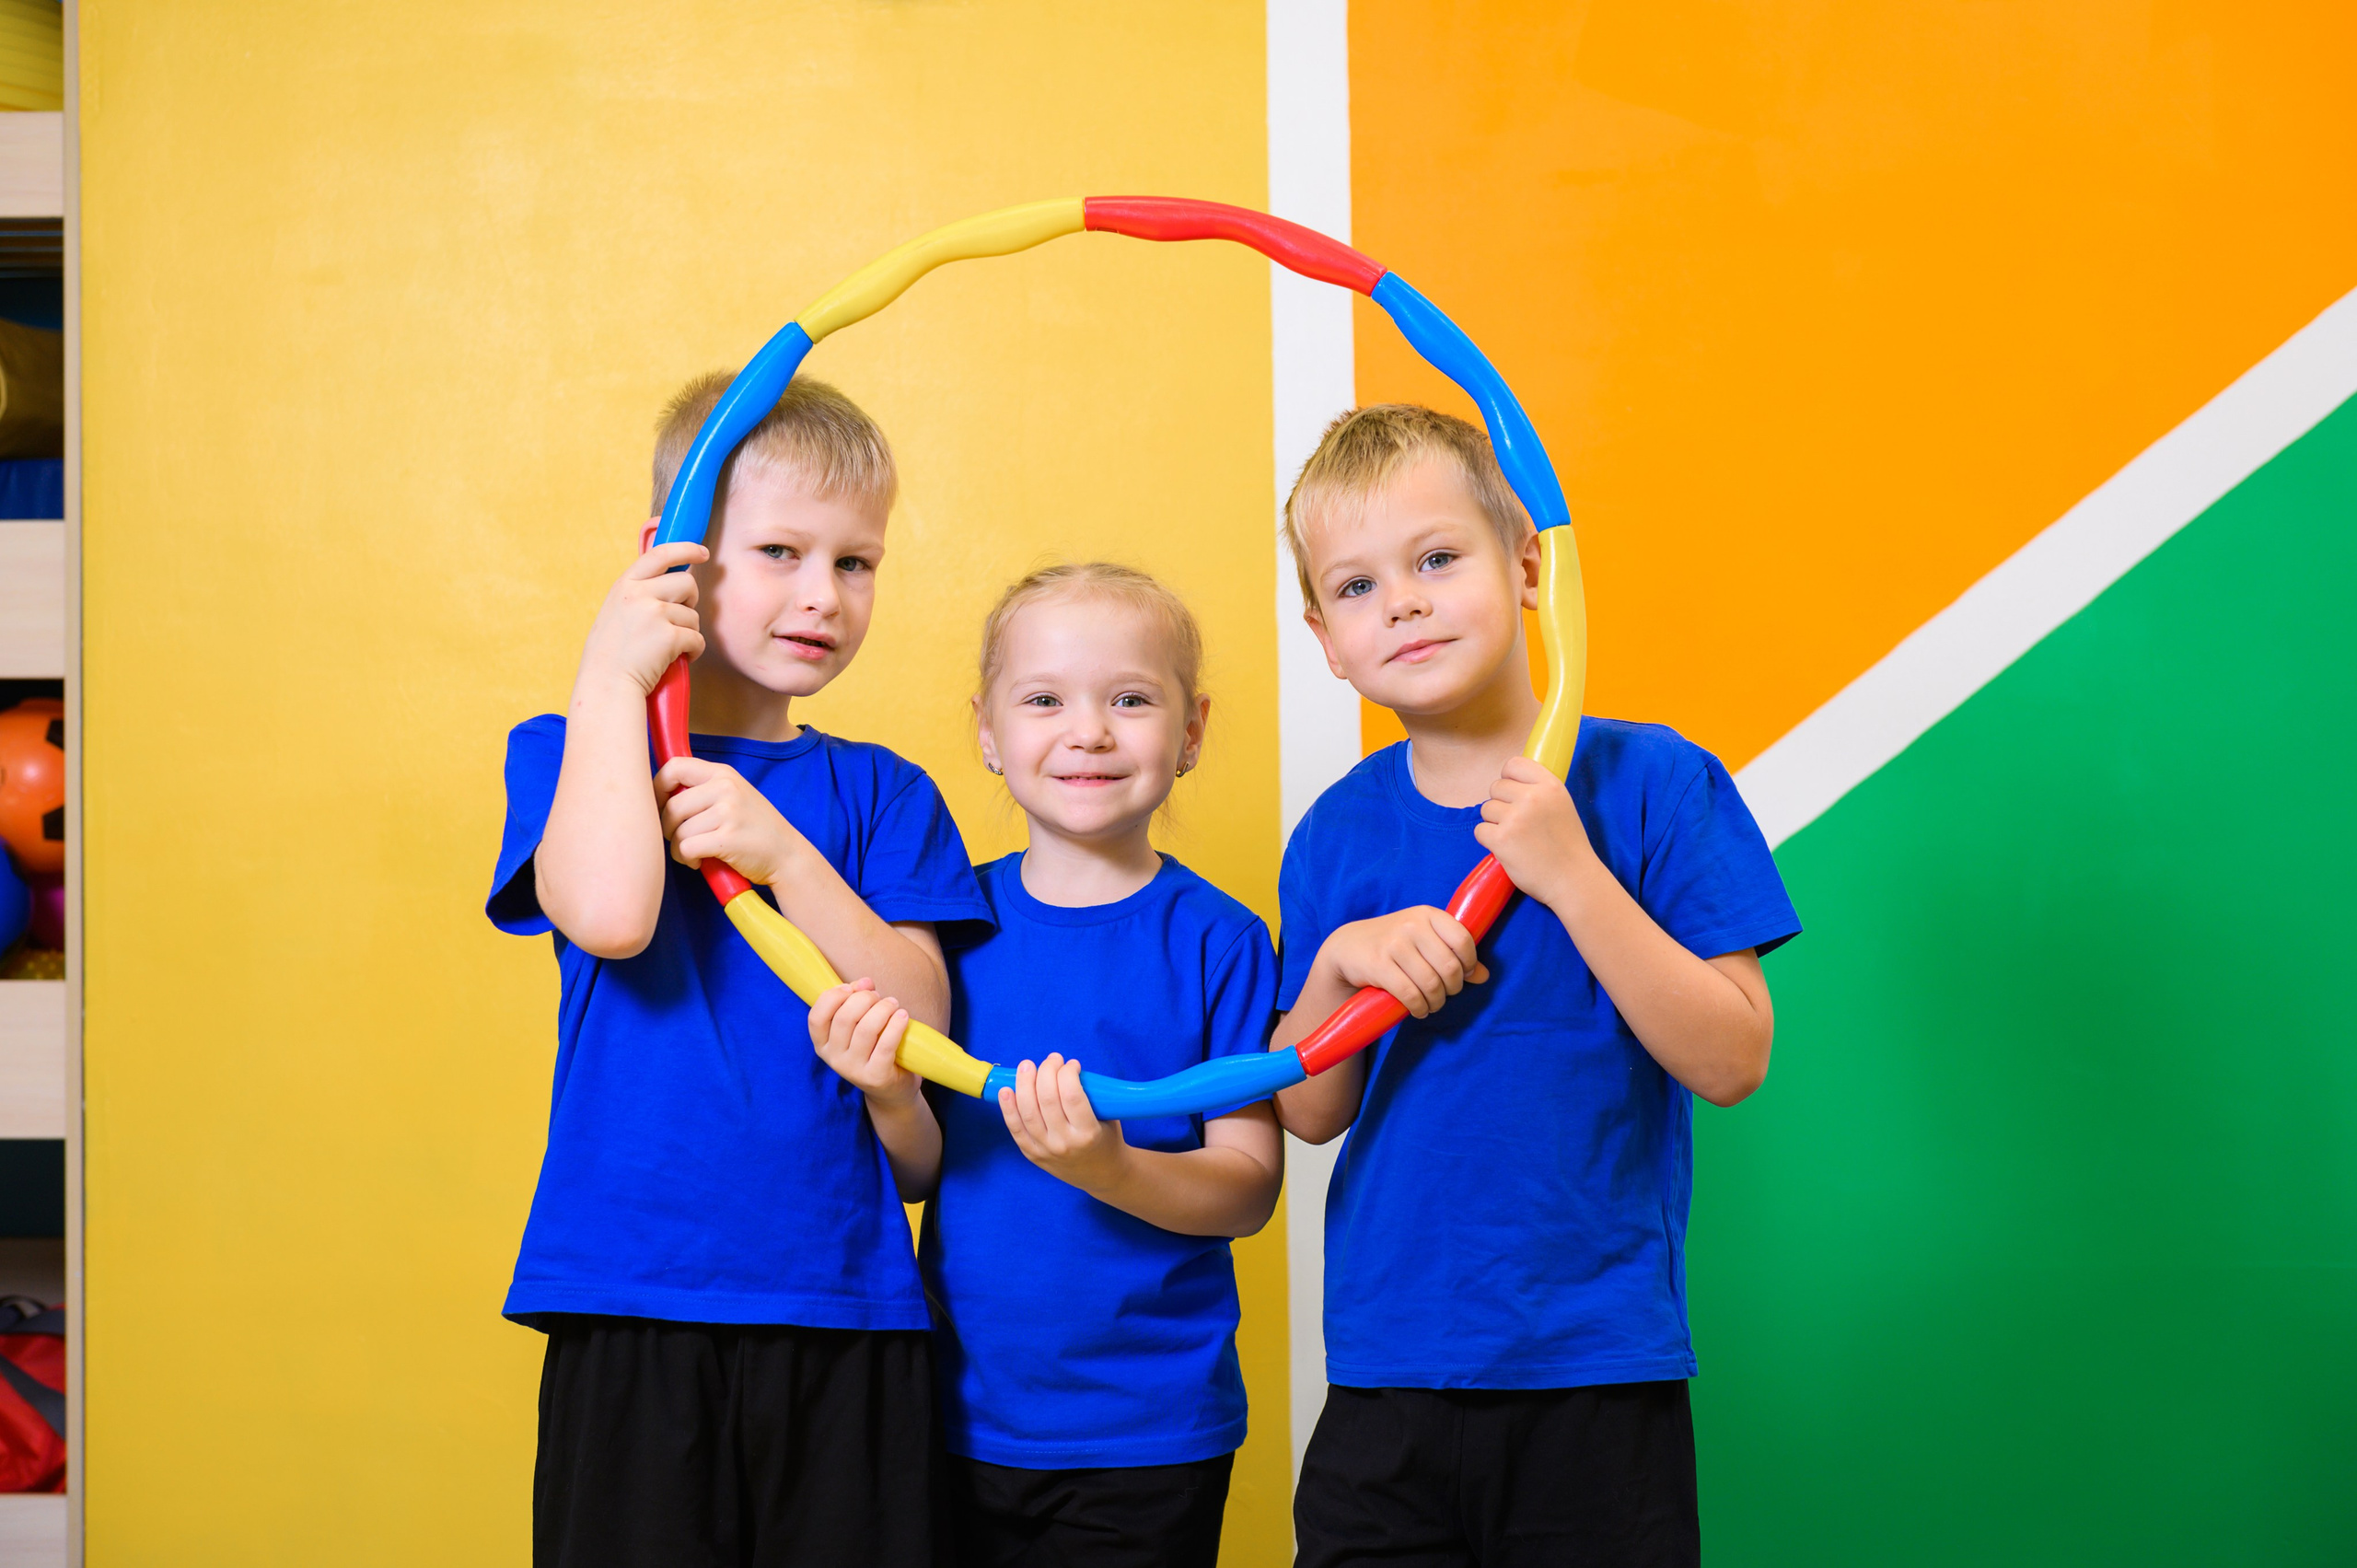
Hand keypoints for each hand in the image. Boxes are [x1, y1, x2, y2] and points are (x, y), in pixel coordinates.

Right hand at [577, 539, 707, 698]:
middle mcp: (638, 594)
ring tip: (669, 647)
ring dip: (689, 632)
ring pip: (693, 614)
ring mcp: (654, 614)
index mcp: (625, 585)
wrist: (606, 685)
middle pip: (687, 582)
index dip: (685, 549)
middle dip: (691, 601)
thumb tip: (673, 580)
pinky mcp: (669, 637)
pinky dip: (693, 651)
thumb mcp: (617, 611)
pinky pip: (697, 638)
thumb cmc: (612, 654)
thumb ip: (639, 593)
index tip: (701, 551)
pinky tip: (678, 659)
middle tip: (679, 619)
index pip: (660, 554)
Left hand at [656, 756, 807, 884]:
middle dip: (667, 828)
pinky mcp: (727, 838)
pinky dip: (687, 859)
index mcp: (723, 774)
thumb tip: (657, 794)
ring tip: (693, 853)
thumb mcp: (734, 795)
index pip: (674, 767)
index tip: (659, 806)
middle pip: (672, 806)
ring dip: (678, 848)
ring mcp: (728, 813)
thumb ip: (703, 789)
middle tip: (679, 839)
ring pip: (678, 831)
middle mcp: (725, 788)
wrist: (787, 854)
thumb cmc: (754, 828)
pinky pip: (686, 848)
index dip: (657, 787)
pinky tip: (699, 861)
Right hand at [809, 980, 921, 1107]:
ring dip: (883, 1009)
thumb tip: (865, 982)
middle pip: (845, 1018)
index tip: (853, 987)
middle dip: (865, 999)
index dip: (834, 996)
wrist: (891, 1090)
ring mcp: (853, 1070)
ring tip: (894, 1004)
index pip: (816, 1016)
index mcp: (823, 1044)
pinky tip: (903, 1016)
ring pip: (866, 1029)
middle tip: (880, 997)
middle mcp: (834, 1058)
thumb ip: (855, 1003)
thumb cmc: (873, 1049)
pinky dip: (896, 1025)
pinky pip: (886, 1044)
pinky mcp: (875, 1076)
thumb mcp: (857, 1028)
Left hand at [999, 1054, 1128, 1192]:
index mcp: (1088, 1134)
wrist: (1102, 1175)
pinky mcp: (1032, 1155)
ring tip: (1027, 1066)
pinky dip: (1007, 1109)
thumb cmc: (1107, 1140)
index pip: (1072, 1096)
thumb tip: (1065, 1068)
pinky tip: (1005, 1090)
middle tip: (1052, 1059)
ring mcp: (1045, 1150)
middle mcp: (1064, 1143)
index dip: (1068, 1073)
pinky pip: (1016, 1129)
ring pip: (1028, 1112)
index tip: (1071, 1064)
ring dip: (1024, 1084)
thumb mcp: (1108, 1118)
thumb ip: (1090, 1095)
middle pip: (1047, 1100)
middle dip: (1046, 1072)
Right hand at [1320, 906, 1487, 1018]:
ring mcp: (1394, 944)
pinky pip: (1410, 994)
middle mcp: (1412, 925)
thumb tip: (1484, 976)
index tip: (1462, 975)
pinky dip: (1419, 1008)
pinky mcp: (1379, 965)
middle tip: (1445, 994)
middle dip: (1452, 989)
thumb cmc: (1395, 944)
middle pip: (1449, 967)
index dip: (1469, 964)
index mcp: (1428, 914)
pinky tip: (1418, 1009)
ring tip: (1432, 1004)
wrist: (1349, 947)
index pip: (1463, 940)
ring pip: (1431, 984)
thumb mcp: (1425, 941)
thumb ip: (1455, 954)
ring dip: (1436, 1002)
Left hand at [1473, 755, 1597, 907]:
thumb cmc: (1567, 845)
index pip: (1514, 764)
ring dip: (1495, 823)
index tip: (1512, 793)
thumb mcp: (1561, 805)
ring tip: (1516, 838)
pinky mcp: (1501, 839)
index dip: (1508, 778)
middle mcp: (1532, 797)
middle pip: (1495, 787)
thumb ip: (1538, 790)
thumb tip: (1509, 780)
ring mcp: (1515, 818)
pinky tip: (1508, 849)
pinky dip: (1489, 840)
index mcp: (1550, 785)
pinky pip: (1480, 830)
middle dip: (1502, 804)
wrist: (1573, 879)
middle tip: (1518, 824)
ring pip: (1486, 809)